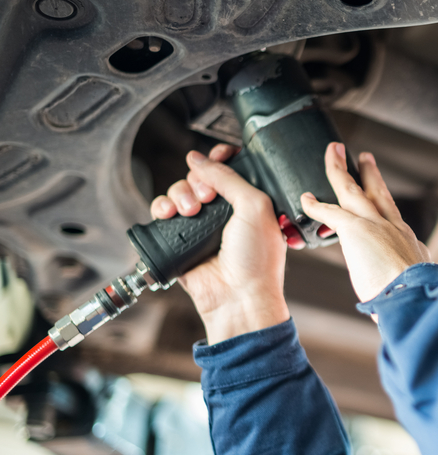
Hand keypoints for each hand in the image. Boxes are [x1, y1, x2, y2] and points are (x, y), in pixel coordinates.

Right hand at [150, 144, 289, 343]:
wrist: (238, 297)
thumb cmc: (257, 260)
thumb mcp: (255, 207)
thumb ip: (229, 178)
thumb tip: (200, 158)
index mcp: (251, 203)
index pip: (231, 169)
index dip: (221, 159)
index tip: (216, 156)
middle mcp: (226, 212)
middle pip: (201, 177)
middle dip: (199, 180)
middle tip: (207, 197)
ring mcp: (203, 226)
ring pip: (180, 192)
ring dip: (180, 193)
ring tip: (190, 210)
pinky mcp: (181, 239)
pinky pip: (163, 213)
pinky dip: (161, 207)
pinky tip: (168, 213)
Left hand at [300, 143, 429, 303]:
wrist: (415, 295)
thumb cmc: (413, 299)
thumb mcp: (417, 286)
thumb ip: (402, 284)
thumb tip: (391, 299)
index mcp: (408, 242)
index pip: (393, 216)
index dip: (384, 202)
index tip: (380, 192)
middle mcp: (394, 227)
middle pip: (379, 192)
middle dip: (371, 174)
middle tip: (364, 157)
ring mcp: (376, 225)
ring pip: (354, 191)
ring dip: (341, 171)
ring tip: (334, 153)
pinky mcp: (357, 230)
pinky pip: (331, 212)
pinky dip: (316, 205)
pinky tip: (305, 198)